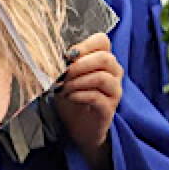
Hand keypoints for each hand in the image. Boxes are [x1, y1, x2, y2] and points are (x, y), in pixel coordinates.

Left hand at [53, 32, 122, 169]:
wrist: (78, 127)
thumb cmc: (73, 98)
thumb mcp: (66, 77)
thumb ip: (65, 64)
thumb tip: (54, 55)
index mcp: (104, 60)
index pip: (103, 41)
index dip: (86, 45)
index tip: (69, 55)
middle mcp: (114, 73)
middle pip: (105, 58)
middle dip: (80, 64)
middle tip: (64, 73)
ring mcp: (114, 91)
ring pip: (102, 77)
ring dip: (78, 81)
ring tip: (64, 88)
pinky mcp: (110, 108)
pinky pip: (97, 97)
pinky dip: (80, 95)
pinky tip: (70, 97)